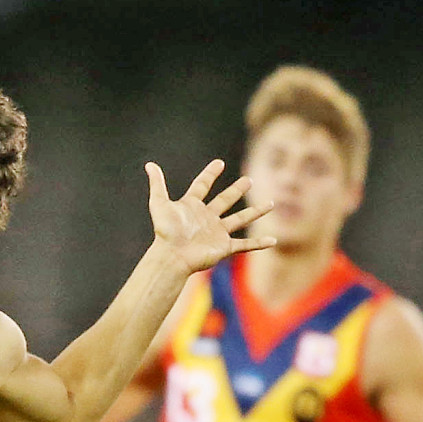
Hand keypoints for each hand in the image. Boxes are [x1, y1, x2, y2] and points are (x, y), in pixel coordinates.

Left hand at [145, 159, 276, 275]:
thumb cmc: (165, 232)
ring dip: (255, 212)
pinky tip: (273, 240)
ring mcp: (217, 232)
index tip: (219, 163)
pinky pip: (245, 244)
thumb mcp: (159, 204)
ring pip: (241, 219)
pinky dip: (259, 243)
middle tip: (249, 180)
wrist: (172, 256)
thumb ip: (158, 184)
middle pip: (225, 200)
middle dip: (237, 190)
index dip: (210, 174)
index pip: (203, 185)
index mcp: (192, 206)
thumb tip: (150, 164)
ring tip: (271, 204)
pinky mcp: (224, 247)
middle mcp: (207, 217)